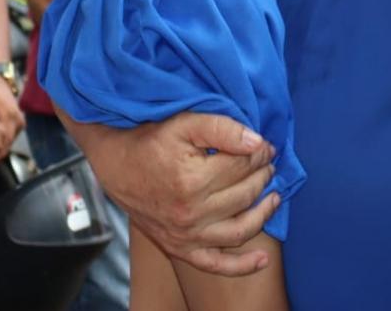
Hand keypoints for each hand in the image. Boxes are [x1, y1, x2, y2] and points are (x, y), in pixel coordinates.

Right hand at [73, 111, 277, 275]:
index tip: (266, 146)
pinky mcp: (180, 249)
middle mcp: (191, 213)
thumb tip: (258, 143)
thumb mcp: (184, 123)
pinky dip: (242, 266)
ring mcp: (186, 235)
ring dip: (263, 213)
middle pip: (244, 195)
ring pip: (239, 230)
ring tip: (274, 196)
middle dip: (262, 176)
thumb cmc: (151, 141)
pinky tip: (262, 260)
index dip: (260, 153)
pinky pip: (216, 264)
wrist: (117, 166)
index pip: (242, 167)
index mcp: (192, 181)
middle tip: (269, 165)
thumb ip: (222, 128)